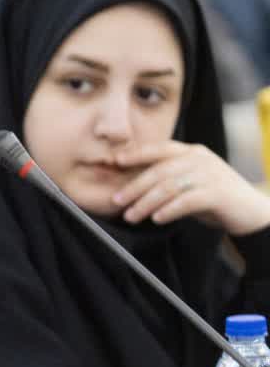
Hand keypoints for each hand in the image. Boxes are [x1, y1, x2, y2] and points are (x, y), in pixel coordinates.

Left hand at [112, 141, 269, 235]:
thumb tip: (130, 186)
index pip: (160, 148)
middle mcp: (200, 159)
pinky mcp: (218, 193)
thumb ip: (167, 178)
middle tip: (116, 201)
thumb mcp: (189, 182)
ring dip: (146, 203)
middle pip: (159, 171)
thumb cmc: (213, 197)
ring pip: (169, 187)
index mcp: (192, 152)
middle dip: (134, 187)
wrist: (250, 211)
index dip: (137, 153)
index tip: (115, 161)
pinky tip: (157, 218)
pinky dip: (169, 210)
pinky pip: (187, 201)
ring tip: (131, 216)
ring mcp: (210, 175)